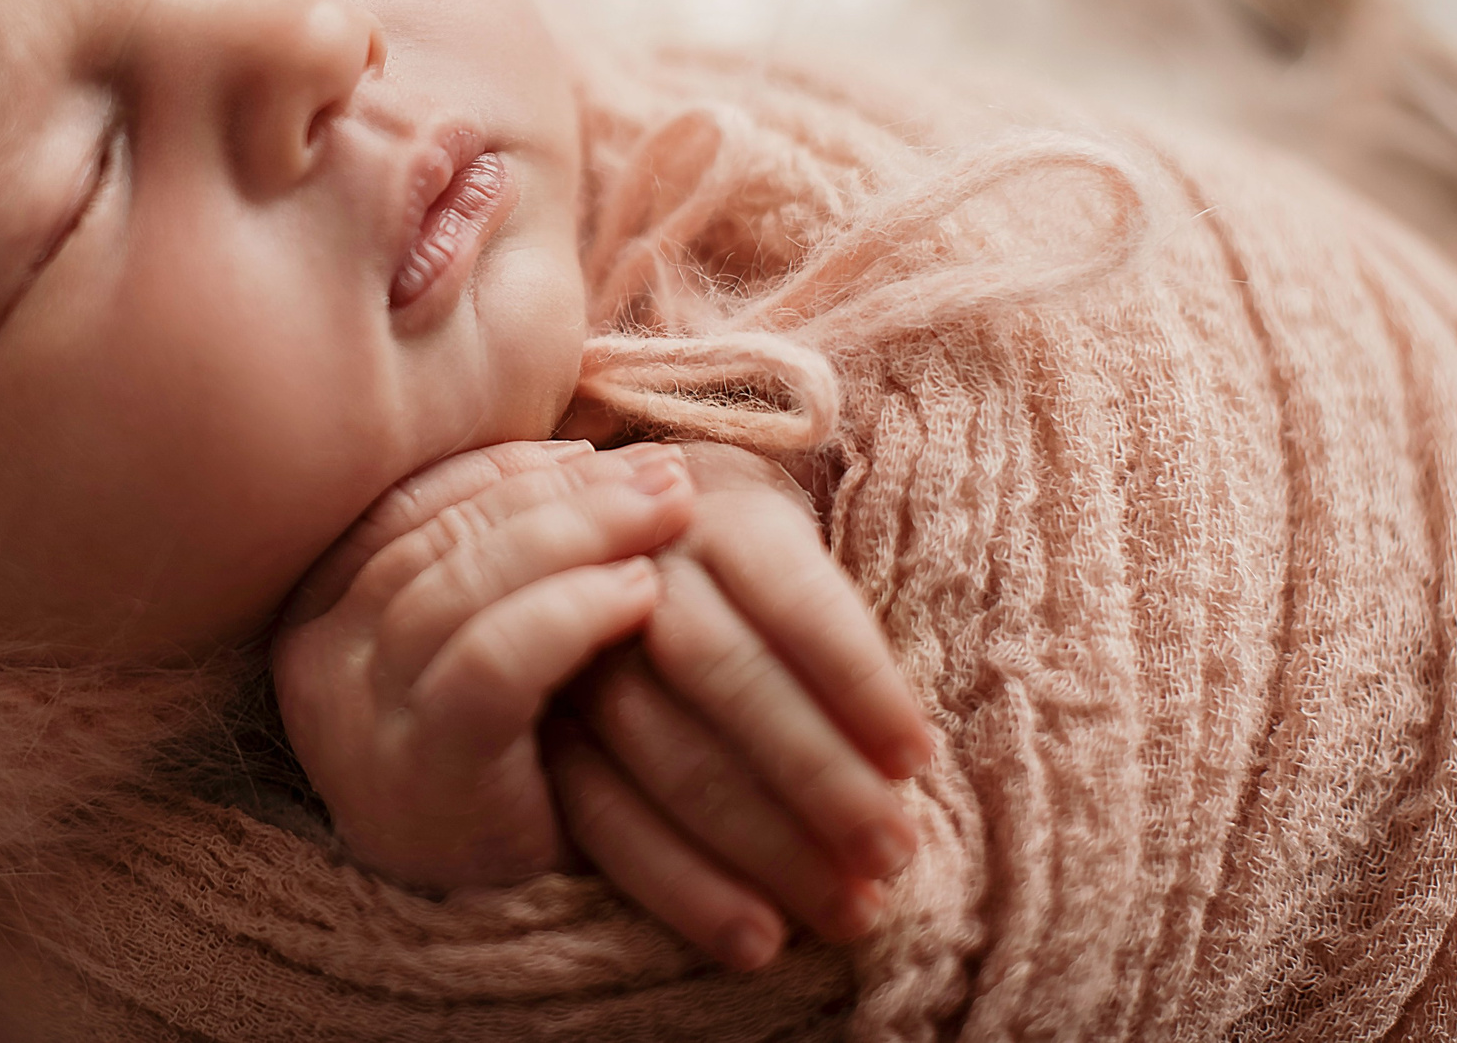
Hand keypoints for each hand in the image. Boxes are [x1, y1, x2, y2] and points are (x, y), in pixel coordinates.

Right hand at [272, 439, 696, 890]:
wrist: (491, 936)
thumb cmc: (506, 770)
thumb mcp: (479, 648)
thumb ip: (496, 559)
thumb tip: (583, 446)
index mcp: (318, 610)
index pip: (412, 502)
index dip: (513, 467)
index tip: (600, 451)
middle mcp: (318, 658)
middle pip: (440, 532)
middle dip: (561, 490)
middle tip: (661, 473)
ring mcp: (359, 719)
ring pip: (463, 584)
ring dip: (580, 534)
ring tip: (667, 517)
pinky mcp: (423, 773)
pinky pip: (493, 666)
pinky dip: (570, 615)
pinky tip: (638, 596)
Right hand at [548, 443, 935, 970]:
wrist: (633, 552)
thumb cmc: (761, 584)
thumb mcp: (807, 569)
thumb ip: (842, 640)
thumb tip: (906, 763)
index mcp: (724, 516)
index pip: (793, 597)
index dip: (857, 680)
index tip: (917, 759)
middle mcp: (639, 566)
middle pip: (718, 670)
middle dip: (814, 773)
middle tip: (892, 855)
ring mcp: (573, 645)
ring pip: (655, 744)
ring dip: (758, 841)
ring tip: (843, 913)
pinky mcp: (539, 724)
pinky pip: (597, 812)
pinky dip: (678, 884)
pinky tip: (750, 940)